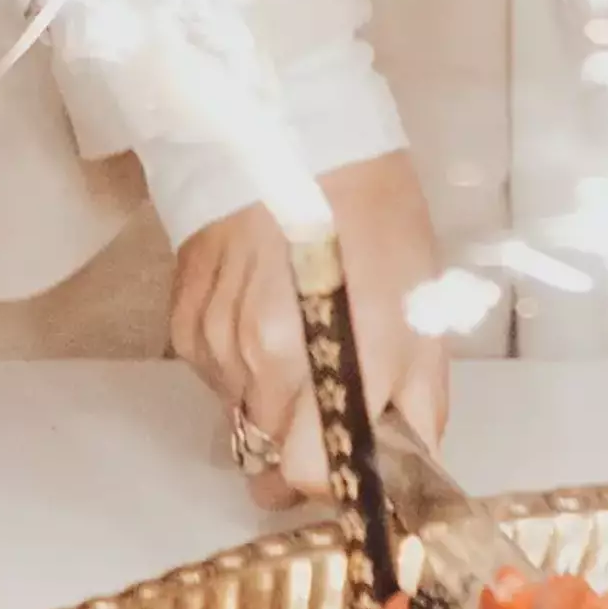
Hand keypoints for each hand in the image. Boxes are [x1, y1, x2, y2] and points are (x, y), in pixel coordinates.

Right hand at [167, 148, 451, 495]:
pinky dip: (234, 360)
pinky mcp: (185, 318)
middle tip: (323, 389)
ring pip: (239, 410)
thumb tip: (415, 459)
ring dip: (266, 395)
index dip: (327, 477)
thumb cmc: (375, 214)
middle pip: (270, 449)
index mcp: (335, 359)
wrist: (297, 132)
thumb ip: (421, 396)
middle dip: (298, 434)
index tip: (344, 456)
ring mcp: (219, 338)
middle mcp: (269, 359)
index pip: (307, 472)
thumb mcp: (423, 302)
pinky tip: (258, 311)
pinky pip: (210, 371)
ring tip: (292, 334)